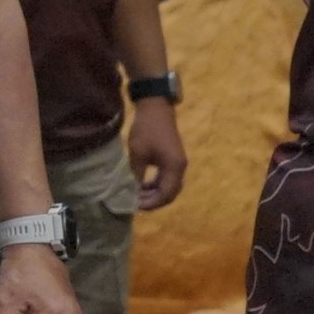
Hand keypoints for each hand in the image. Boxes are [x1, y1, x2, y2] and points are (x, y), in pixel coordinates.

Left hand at [129, 97, 189, 211]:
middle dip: (154, 200)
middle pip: (170, 192)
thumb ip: (137, 174)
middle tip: (135, 202)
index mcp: (174, 167)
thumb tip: (133, 191)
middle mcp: (180, 167)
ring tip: (137, 195)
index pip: (167, 194)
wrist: (156, 108)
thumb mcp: (138, 153)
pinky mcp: (173, 158)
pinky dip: (156, 183)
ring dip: (155, 192)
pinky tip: (142, 184)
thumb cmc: (146, 130)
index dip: (152, 203)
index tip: (136, 205)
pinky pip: (167, 177)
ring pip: (169, 185)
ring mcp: (178, 162)